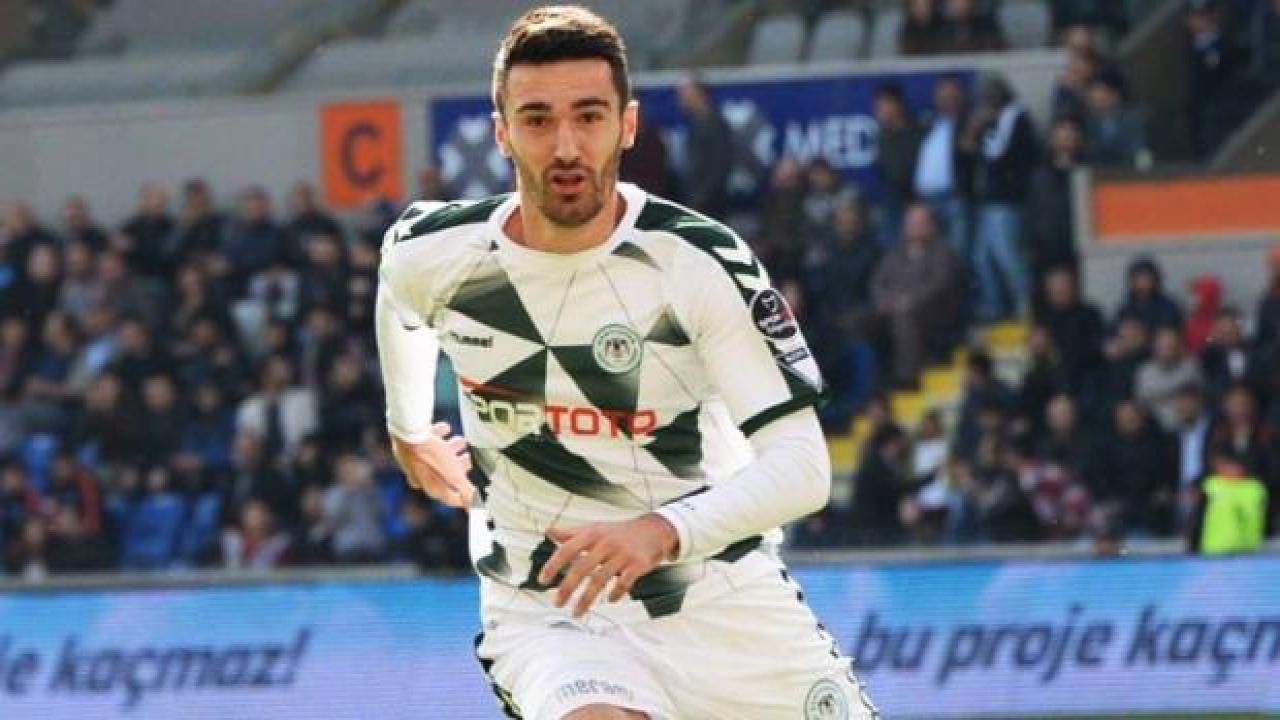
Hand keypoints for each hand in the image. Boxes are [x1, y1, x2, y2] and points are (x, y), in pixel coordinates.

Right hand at [390, 422, 473, 507]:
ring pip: (437, 456)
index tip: (473, 495)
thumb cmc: (429, 455)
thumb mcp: (454, 476)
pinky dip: (438, 434)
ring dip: (450, 448)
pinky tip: (444, 429)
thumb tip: (477, 509)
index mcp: (432, 487)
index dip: (464, 497)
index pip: (451, 498)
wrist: (409, 432)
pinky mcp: (412, 444)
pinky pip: (429, 439)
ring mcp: (415, 460)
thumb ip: (466, 492)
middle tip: (467, 458)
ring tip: (460, 441)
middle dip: (458, 467)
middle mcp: (422, 476)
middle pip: (444, 475)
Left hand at [539, 514, 678, 617]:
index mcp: (592, 533)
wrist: (654, 530)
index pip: (567, 549)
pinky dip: (615, 595)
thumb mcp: (596, 528)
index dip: (553, 565)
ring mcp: (623, 554)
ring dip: (585, 600)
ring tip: (576, 613)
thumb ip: (572, 532)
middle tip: (556, 603)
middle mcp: (606, 542)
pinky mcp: (638, 564)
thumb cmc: (619, 532)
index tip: (542, 581)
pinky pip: (623, 584)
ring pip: (600, 581)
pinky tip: (610, 601)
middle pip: (581, 568)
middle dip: (566, 588)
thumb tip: (549, 532)